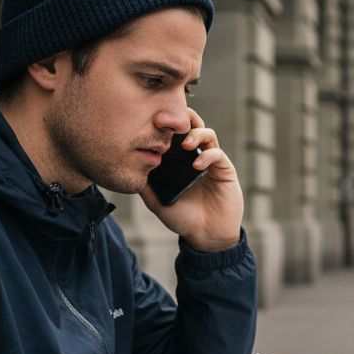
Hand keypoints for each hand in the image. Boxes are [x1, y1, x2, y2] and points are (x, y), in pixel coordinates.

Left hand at [139, 108, 244, 251]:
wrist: (206, 235)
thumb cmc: (183, 218)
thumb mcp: (157, 202)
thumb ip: (145, 186)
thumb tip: (128, 168)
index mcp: (178, 160)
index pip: (173, 133)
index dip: (165, 124)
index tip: (152, 121)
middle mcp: (194, 155)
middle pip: (192, 125)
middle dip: (183, 117)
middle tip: (170, 122)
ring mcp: (210, 161)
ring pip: (207, 133)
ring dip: (196, 133)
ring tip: (185, 144)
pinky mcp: (224, 169)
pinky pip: (217, 153)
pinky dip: (207, 155)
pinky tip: (196, 165)